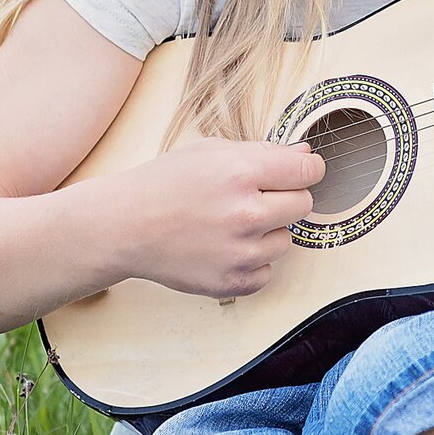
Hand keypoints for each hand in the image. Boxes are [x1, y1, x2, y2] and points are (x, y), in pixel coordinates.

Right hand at [124, 137, 323, 299]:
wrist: (124, 226)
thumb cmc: (165, 183)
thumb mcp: (210, 152)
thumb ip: (264, 152)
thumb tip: (306, 156)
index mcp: (241, 172)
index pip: (308, 171)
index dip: (306, 168)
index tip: (297, 172)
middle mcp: (245, 213)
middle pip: (304, 204)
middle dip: (287, 197)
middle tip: (256, 197)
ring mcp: (240, 252)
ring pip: (287, 240)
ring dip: (268, 231)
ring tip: (232, 224)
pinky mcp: (233, 282)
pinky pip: (268, 271)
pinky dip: (254, 261)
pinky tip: (226, 247)